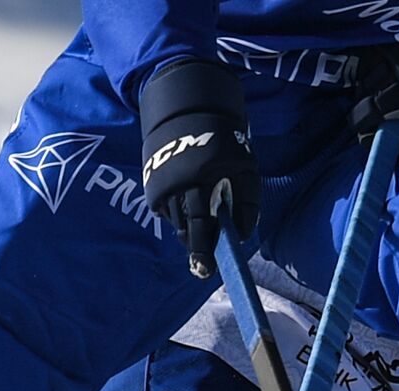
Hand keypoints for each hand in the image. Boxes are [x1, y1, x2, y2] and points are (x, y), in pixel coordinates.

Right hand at [140, 59, 259, 278]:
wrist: (188, 111)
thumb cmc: (225, 144)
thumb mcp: (246, 171)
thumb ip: (247, 205)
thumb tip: (241, 236)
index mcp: (200, 182)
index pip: (200, 225)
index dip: (202, 250)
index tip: (205, 270)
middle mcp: (175, 186)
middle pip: (185, 229)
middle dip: (196, 246)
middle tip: (204, 264)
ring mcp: (160, 185)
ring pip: (175, 221)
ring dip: (189, 229)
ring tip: (203, 225)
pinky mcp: (152, 183)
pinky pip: (166, 210)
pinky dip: (179, 214)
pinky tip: (190, 204)